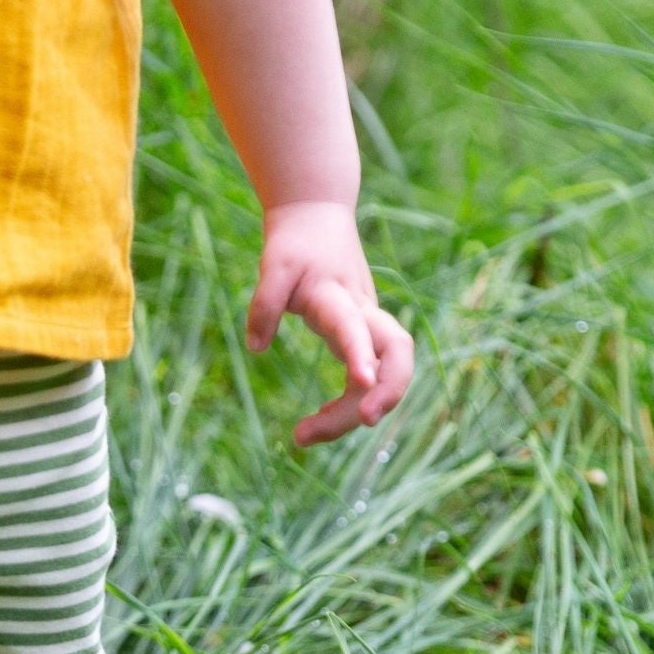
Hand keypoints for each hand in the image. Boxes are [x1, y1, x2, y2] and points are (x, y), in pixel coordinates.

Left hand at [246, 202, 413, 447]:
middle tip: (361, 424)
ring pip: (385, 374)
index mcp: (340, 297)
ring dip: (353, 412)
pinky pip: (367, 379)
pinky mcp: (362, 337)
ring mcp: (368, 327)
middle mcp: (363, 314)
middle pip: (396, 356)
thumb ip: (264, 305)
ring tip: (302, 437)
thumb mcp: (273, 266)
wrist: (316, 215)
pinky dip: (346, 405)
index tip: (361, 383)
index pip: (358, 329)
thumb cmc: (295, 243)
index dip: (361, 355)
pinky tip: (318, 421)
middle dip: (388, 392)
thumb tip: (256, 349)